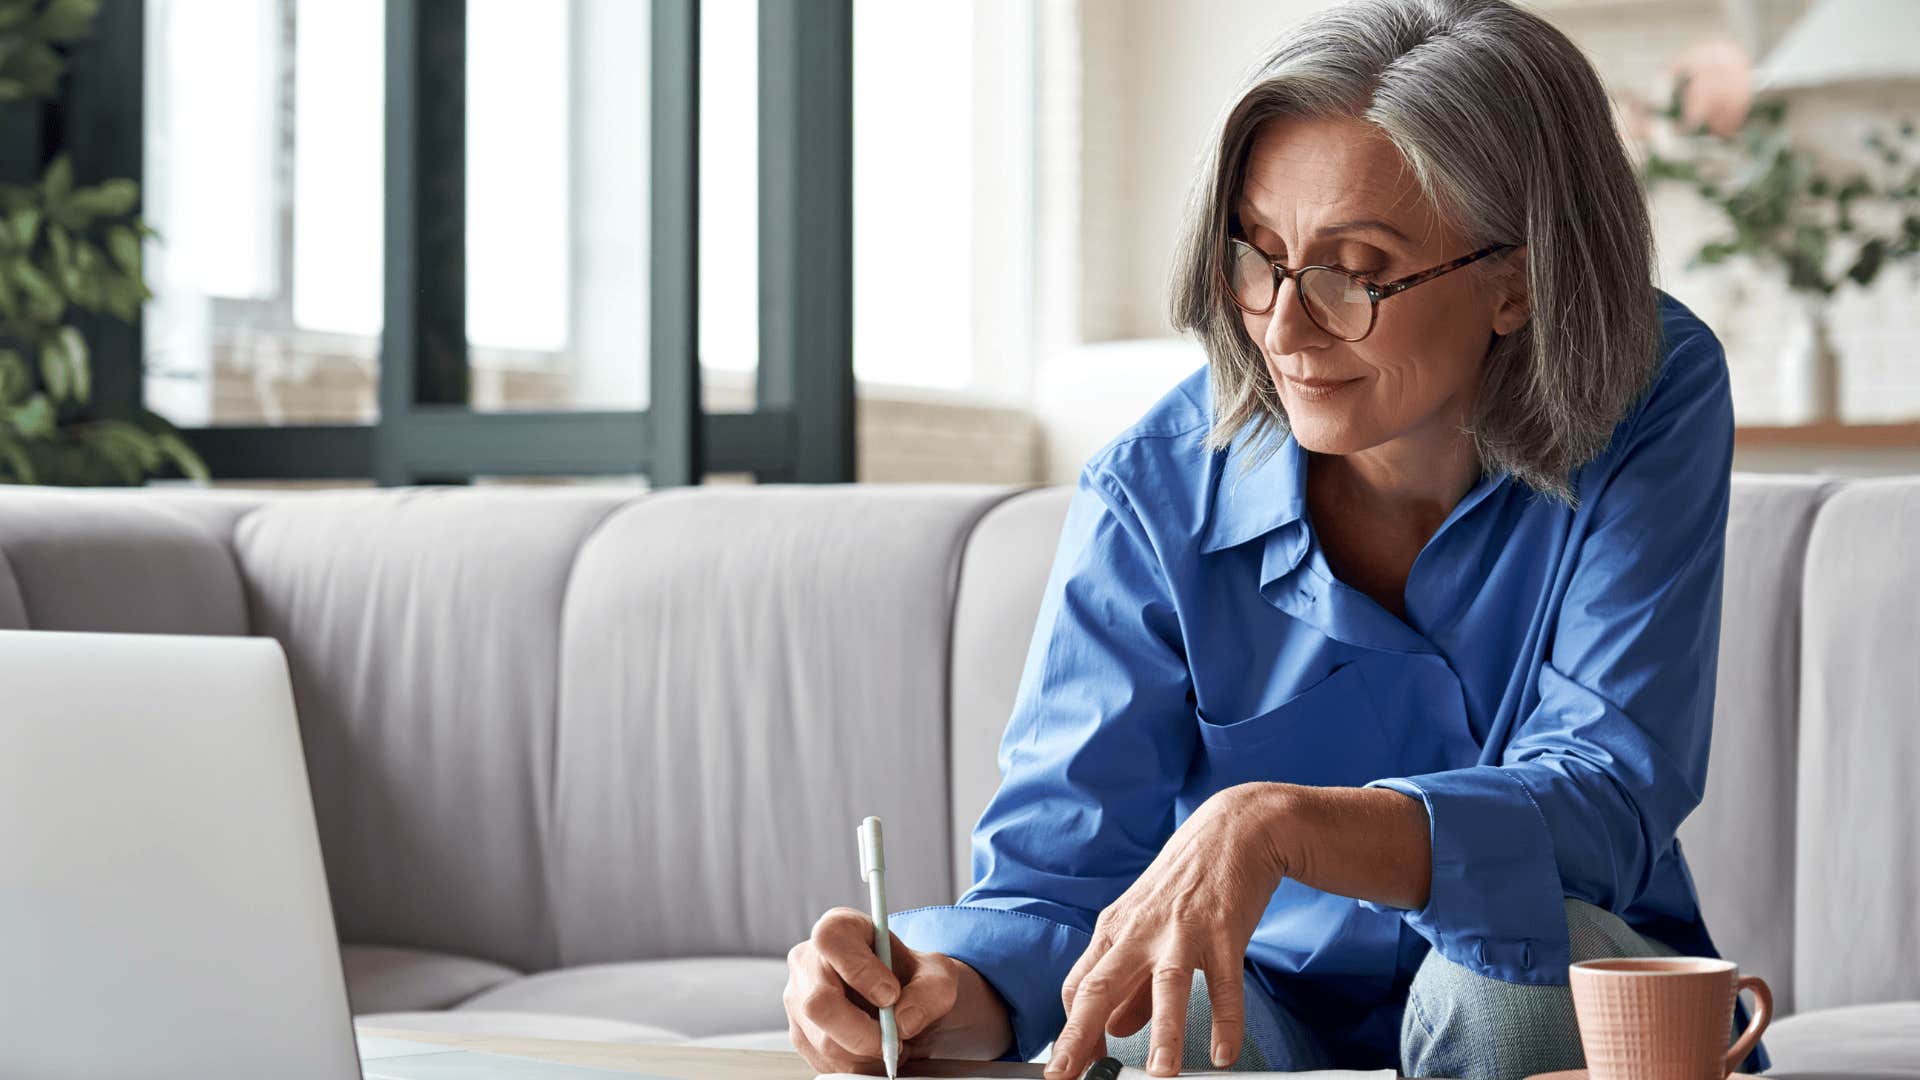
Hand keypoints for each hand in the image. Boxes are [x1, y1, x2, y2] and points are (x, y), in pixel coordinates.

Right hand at [785, 906, 1014, 1073]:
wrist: (906, 1003)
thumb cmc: (914, 979)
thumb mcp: (938, 977)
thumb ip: (929, 992)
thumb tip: (903, 1020)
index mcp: (839, 929)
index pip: (831, 941)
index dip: (860, 970)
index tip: (891, 994)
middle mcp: (808, 961)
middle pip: (818, 1003)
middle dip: (862, 1032)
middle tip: (895, 1038)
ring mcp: (798, 1000)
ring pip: (824, 1040)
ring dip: (866, 1053)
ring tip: (892, 1043)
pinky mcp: (801, 1035)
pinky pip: (825, 1061)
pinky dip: (858, 1064)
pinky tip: (875, 1051)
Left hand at [1045, 782, 1291, 1078]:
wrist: (1234, 829)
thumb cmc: (1186, 882)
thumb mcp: (1146, 925)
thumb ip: (1130, 982)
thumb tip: (1111, 1030)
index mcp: (1115, 929)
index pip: (1078, 986)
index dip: (1072, 1029)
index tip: (1070, 1067)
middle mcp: (1140, 930)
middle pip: (1101, 986)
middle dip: (1080, 1036)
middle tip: (1067, 1076)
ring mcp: (1182, 930)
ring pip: (1166, 986)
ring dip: (1162, 1033)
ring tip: (1160, 1075)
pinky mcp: (1224, 931)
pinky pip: (1225, 984)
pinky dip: (1226, 1021)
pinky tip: (1223, 1054)